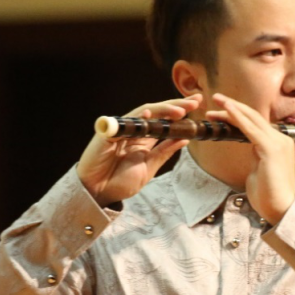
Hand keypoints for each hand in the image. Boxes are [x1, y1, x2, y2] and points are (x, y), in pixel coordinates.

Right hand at [77, 95, 200, 206]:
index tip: (197, 106)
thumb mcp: (149, 167)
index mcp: (144, 139)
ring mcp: (121, 130)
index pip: (164, 121)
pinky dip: (138, 117)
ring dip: (163, 109)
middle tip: (195, 101)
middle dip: (176, 105)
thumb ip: (164, 152)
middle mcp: (134, 131)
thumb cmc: (119, 182)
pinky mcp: (108, 132)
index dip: (179, 112)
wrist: (98, 193)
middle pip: (157, 112)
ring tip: (181, 110)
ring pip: (144, 113)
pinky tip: (151, 112)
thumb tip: (185, 138)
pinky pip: (125, 122)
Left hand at [206, 93, 294, 223]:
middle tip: (215, 97)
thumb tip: (251, 148)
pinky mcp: (271, 149)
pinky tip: (228, 111)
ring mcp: (278, 142)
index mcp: (278, 144)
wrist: (281, 210)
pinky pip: (251, 129)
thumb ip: (257, 155)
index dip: (238, 115)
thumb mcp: (260, 169)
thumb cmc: (268, 196)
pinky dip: (238, 118)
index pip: (256, 124)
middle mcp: (281, 139)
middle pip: (254, 117)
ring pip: (252, 119)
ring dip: (233, 108)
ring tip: (216, 99)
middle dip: (233, 106)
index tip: (220, 111)